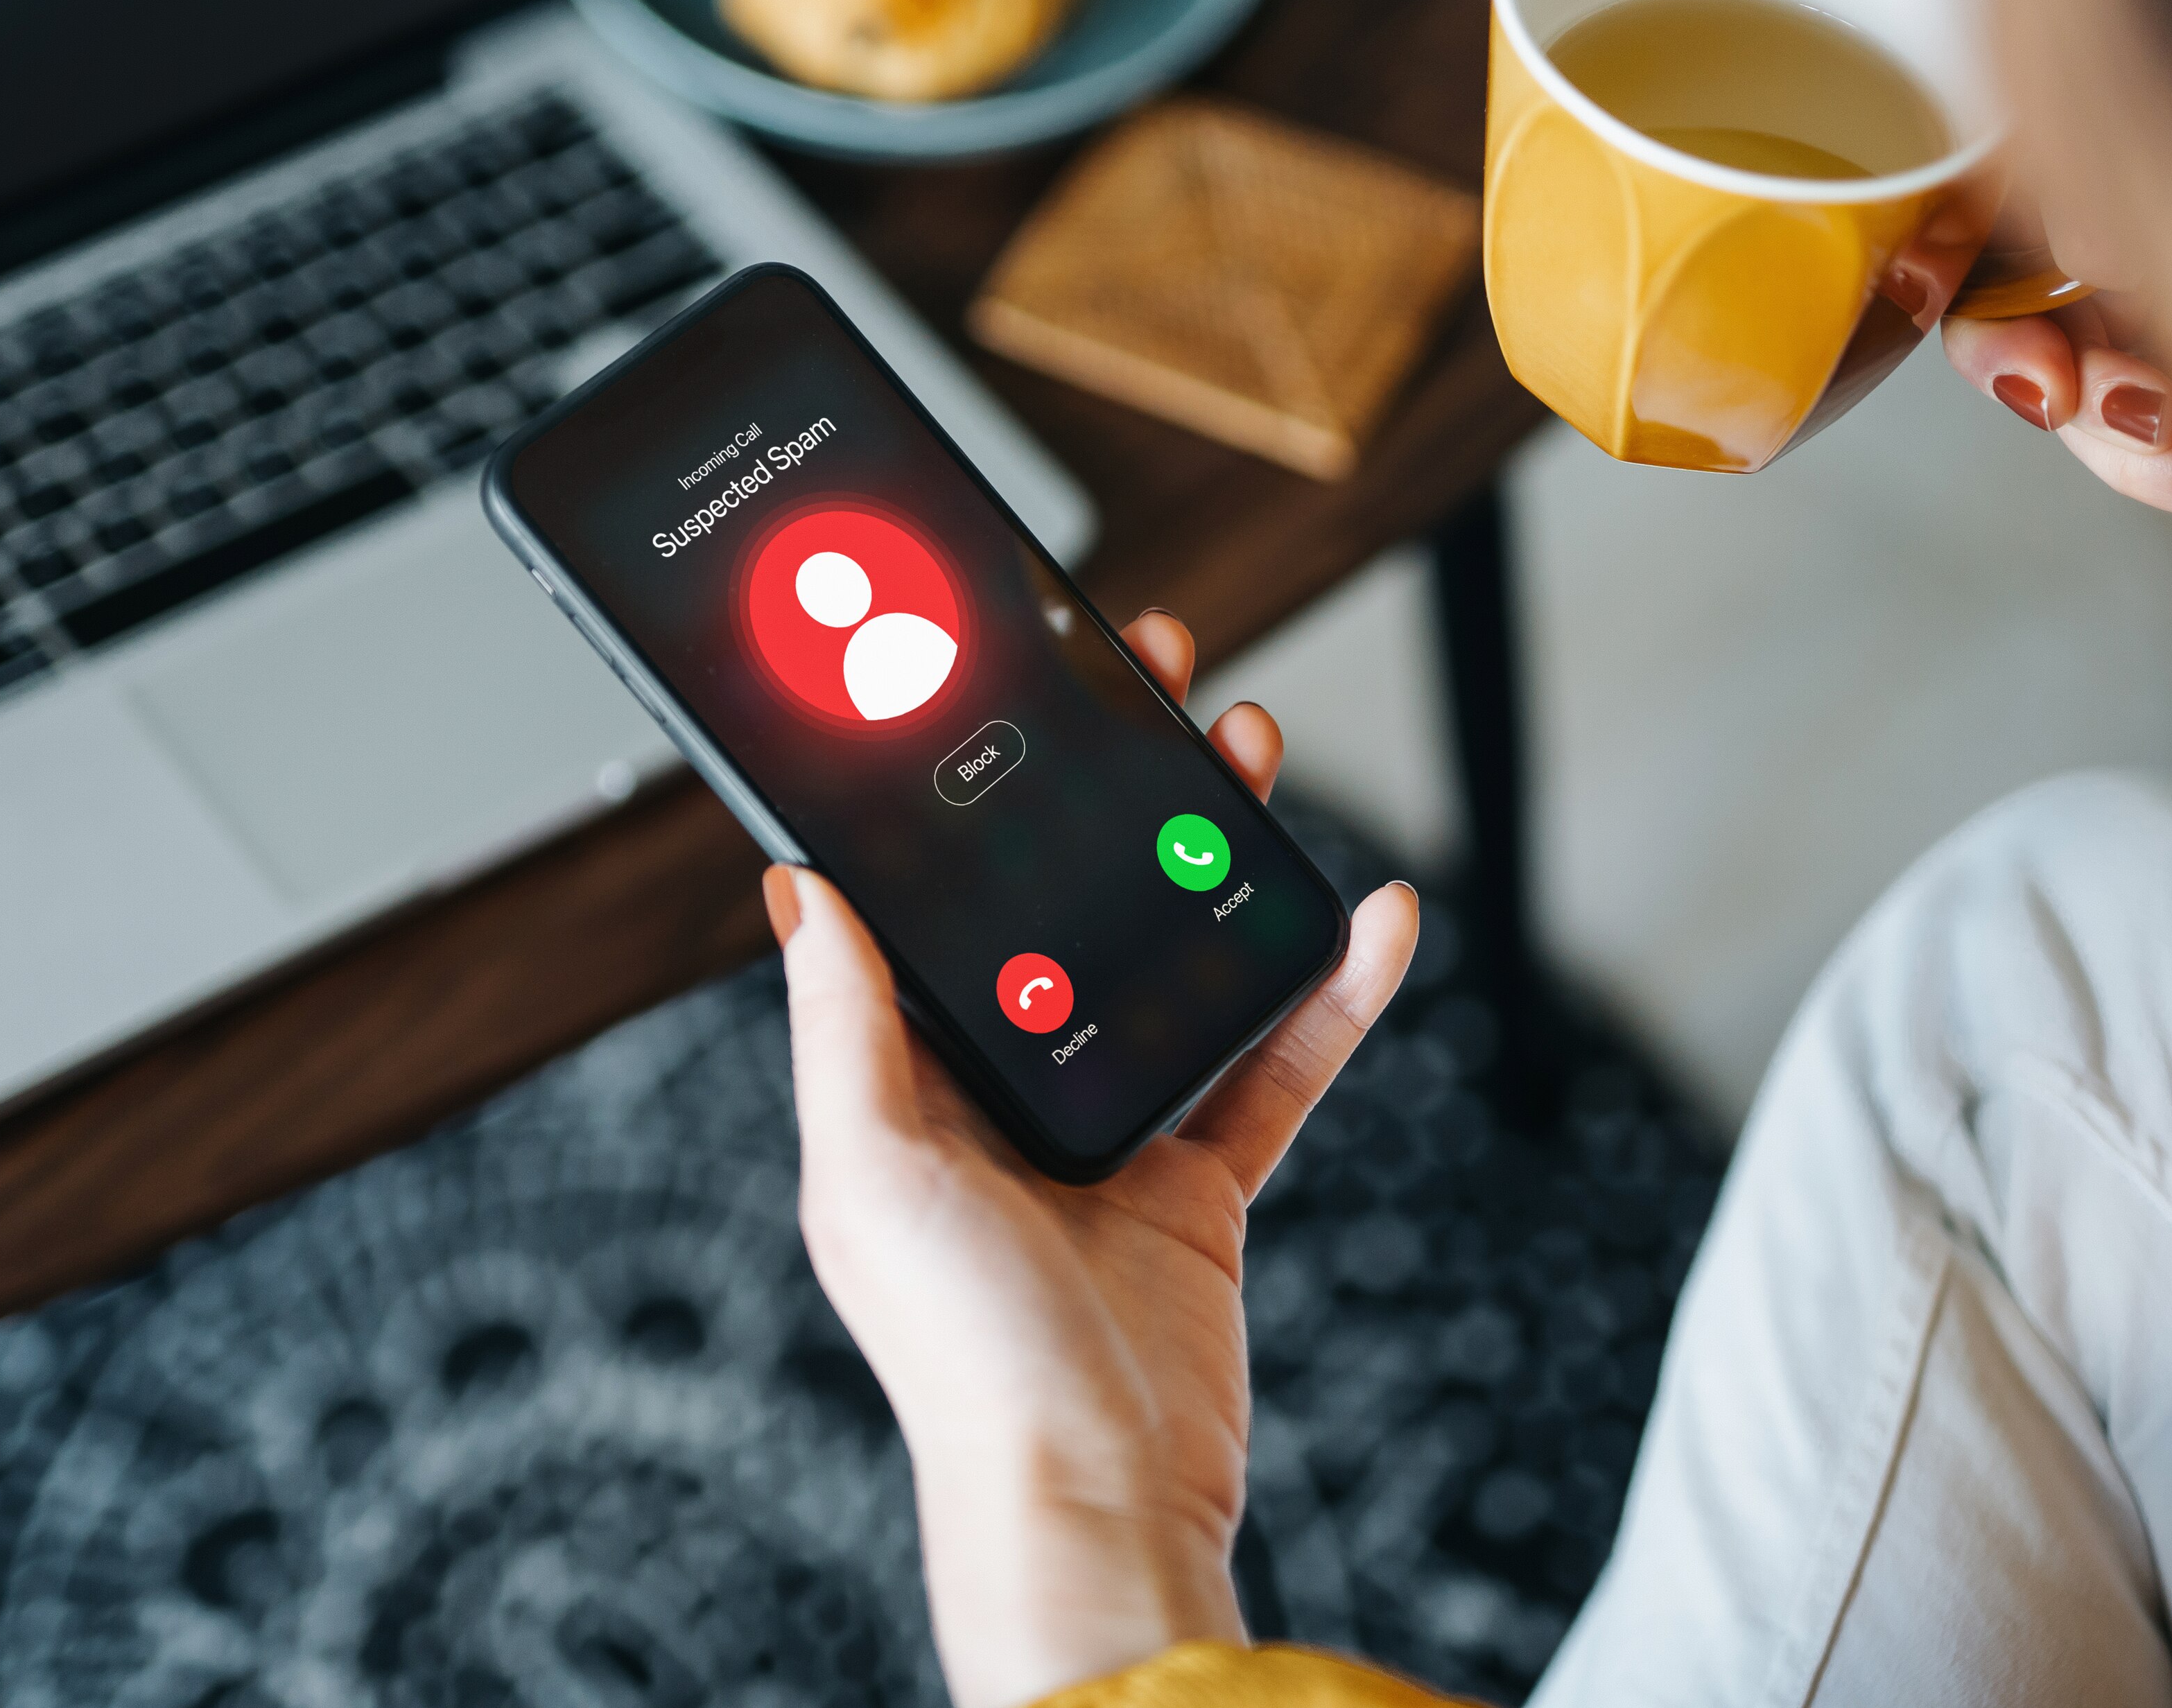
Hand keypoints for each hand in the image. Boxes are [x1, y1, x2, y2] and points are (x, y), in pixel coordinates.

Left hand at [769, 610, 1418, 1707]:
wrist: (1095, 1495)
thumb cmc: (960, 1355)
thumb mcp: (870, 1170)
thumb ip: (846, 1025)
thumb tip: (797, 885)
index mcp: (913, 1077)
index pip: (940, 900)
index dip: (969, 791)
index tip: (1004, 687)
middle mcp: (1008, 1087)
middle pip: (1066, 899)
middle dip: (1111, 785)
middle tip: (1154, 676)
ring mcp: (1111, 1126)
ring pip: (1174, 950)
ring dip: (1216, 850)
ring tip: (1249, 752)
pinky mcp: (1202, 1180)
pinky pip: (1276, 1060)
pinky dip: (1330, 990)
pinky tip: (1374, 918)